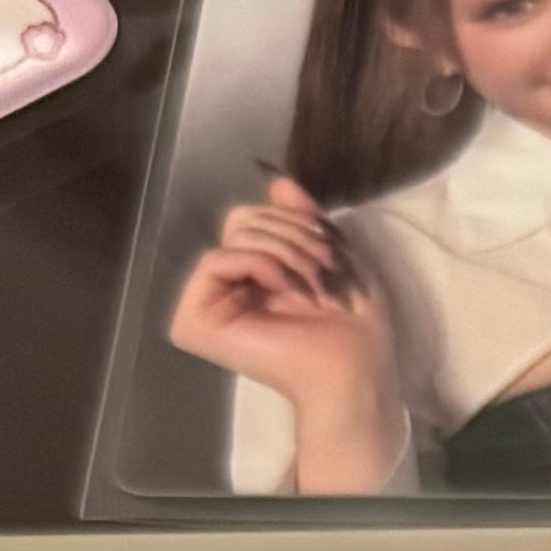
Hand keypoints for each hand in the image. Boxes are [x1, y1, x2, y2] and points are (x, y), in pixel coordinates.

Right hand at [164, 172, 403, 486]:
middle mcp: (228, 288)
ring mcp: (208, 305)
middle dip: (292, 235)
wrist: (355, 370)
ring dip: (286, 253)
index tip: (330, 252)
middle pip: (242, 217)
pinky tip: (285, 292)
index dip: (295, 222)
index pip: (256, 215)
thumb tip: (277, 180)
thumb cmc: (354, 323)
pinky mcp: (195, 321)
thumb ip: (302, 217)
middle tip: (322, 275)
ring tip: (312, 289)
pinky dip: (260, 265)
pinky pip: (216, 258)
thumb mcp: (333, 253)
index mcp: (256, 275)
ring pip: (234, 233)